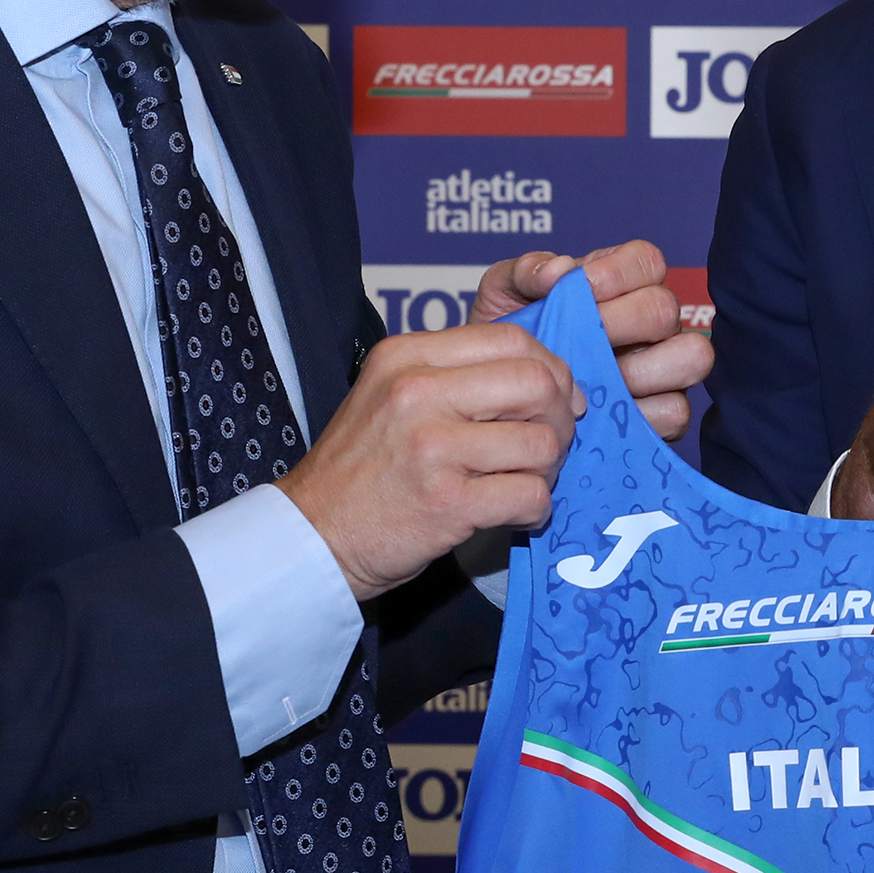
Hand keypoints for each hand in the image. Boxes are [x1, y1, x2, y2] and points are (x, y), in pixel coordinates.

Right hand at [283, 325, 578, 600]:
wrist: (312, 534)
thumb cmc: (363, 468)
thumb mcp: (392, 394)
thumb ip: (459, 375)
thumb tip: (550, 378)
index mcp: (407, 356)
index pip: (512, 338)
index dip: (551, 369)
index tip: (558, 398)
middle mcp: (417, 392)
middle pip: (537, 383)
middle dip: (561, 418)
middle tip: (549, 445)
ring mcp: (432, 447)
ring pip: (542, 443)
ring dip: (548, 470)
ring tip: (523, 482)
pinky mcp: (447, 502)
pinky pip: (530, 494)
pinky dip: (535, 509)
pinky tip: (512, 513)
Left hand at [472, 239, 715, 439]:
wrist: (501, 397)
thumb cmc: (510, 338)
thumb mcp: (503, 294)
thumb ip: (524, 271)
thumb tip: (558, 270)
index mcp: (620, 284)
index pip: (646, 261)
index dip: (619, 272)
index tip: (582, 287)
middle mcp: (650, 324)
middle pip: (666, 309)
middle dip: (621, 324)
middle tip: (581, 342)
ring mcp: (662, 370)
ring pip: (691, 356)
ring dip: (641, 370)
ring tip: (597, 381)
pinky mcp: (663, 417)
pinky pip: (676, 411)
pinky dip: (640, 416)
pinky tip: (602, 416)